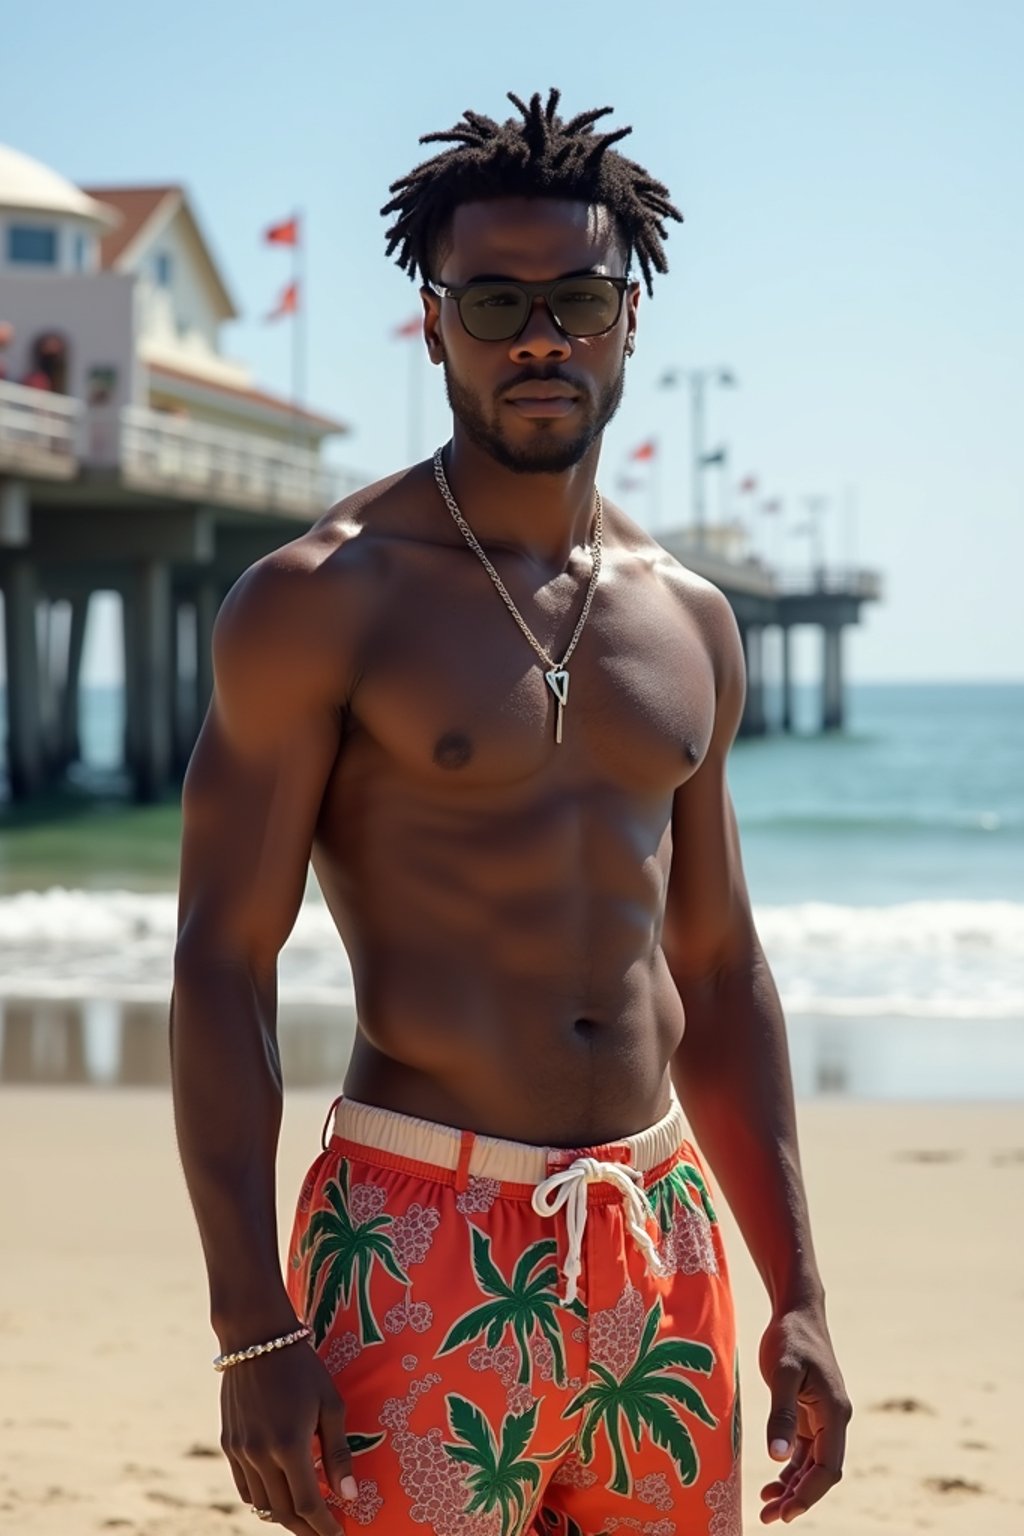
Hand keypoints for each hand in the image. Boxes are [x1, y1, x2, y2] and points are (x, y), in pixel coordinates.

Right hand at [220, 1340, 356, 1533]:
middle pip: (283, 1513)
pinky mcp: (228, 1444)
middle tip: (325, 1533)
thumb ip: (337, 1453)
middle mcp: (261, 1454)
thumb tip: (349, 1495)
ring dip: (284, 1517)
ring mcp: (240, 1451)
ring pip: (261, 1504)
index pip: (308, 1505)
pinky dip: (263, 1499)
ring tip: (306, 1516)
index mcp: (290, 1445)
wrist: (256, 1338)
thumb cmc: (302, 1366)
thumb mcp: (330, 1404)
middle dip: (306, 1529)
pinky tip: (279, 1495)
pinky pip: (244, 1487)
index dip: (325, 1527)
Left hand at [758, 1304, 851, 1523]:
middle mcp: (835, 1420)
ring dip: (793, 1487)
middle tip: (770, 1517)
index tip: (785, 1511)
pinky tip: (773, 1483)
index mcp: (836, 1413)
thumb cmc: (790, 1338)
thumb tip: (776, 1457)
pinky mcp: (810, 1413)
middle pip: (822, 1472)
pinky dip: (790, 1469)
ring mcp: (824, 1418)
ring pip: (813, 1465)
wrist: (797, 1312)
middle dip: (799, 1497)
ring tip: (767, 1508)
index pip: (828, 1468)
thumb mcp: (782, 1372)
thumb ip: (781, 1413)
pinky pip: (804, 1451)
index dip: (808, 1493)